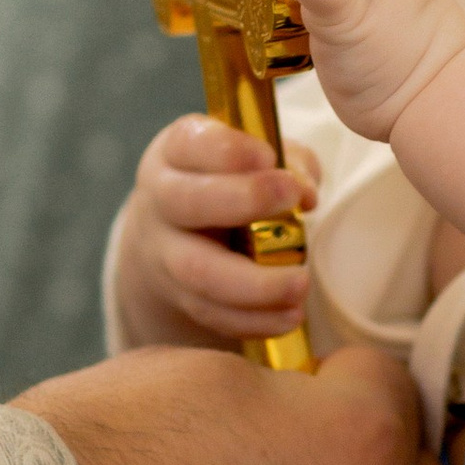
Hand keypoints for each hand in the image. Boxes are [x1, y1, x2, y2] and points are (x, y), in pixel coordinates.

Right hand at [114, 114, 319, 350]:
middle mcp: (160, 201)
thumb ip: (288, 162)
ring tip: (300, 284)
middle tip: (294, 201)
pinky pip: (211, 314)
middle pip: (187, 203)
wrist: (177, 233)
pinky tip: (289, 315)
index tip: (268, 156)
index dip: (228, 150)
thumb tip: (305, 194)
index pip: (190, 143)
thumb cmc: (230, 181)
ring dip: (254, 283)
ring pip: (198, 272)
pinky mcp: (179, 298)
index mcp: (176, 153)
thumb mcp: (254, 157)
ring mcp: (163, 254)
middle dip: (243, 201)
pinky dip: (253, 320)